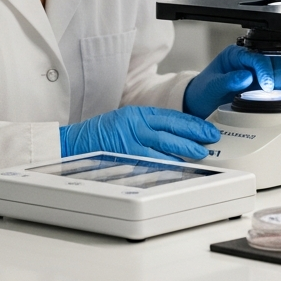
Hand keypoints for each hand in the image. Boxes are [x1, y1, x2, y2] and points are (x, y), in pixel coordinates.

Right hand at [59, 106, 221, 160]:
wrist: (70, 145)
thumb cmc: (96, 137)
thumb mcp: (123, 122)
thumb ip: (146, 127)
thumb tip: (173, 136)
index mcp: (136, 114)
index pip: (171, 116)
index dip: (192, 123)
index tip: (206, 129)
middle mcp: (135, 124)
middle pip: (173, 129)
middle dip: (195, 135)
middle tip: (211, 140)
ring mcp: (130, 140)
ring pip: (166, 145)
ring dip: (186, 150)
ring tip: (200, 154)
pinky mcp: (125, 155)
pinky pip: (152, 160)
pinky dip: (167, 163)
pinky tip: (179, 166)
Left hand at [182, 45, 280, 118]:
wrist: (199, 103)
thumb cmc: (203, 91)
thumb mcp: (212, 86)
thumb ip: (229, 80)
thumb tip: (248, 76)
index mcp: (235, 54)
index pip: (257, 57)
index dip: (264, 71)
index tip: (267, 86)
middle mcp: (247, 60)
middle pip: (272, 60)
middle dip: (276, 76)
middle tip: (274, 92)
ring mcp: (254, 71)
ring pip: (277, 70)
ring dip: (280, 82)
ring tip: (275, 96)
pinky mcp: (259, 83)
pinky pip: (274, 83)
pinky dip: (278, 90)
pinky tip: (274, 98)